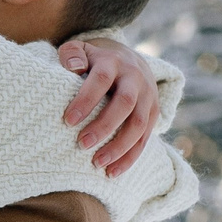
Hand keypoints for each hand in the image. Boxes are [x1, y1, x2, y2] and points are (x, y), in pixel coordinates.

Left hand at [57, 36, 158, 178]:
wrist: (129, 60)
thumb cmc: (94, 60)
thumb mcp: (81, 49)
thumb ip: (71, 54)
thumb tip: (73, 67)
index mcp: (113, 62)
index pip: (101, 79)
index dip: (86, 99)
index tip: (68, 121)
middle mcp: (135, 78)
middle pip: (124, 104)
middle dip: (104, 126)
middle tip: (82, 144)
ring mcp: (148, 97)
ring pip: (139, 124)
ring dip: (119, 147)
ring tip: (97, 164)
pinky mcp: (153, 114)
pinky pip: (145, 138)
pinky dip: (130, 157)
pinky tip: (112, 172)